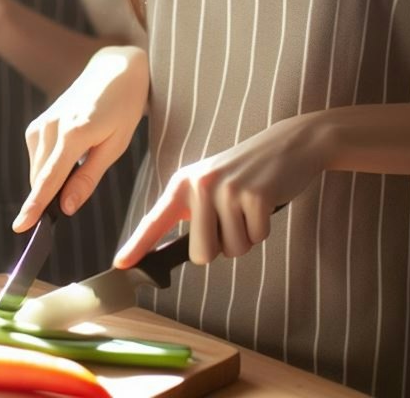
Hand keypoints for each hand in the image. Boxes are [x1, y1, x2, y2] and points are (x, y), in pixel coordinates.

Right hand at [13, 46, 148, 229]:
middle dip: (49, 198)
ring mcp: (42, 123)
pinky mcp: (39, 122)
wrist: (114, 70)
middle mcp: (51, 127)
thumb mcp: (116, 146)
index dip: (34, 206)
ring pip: (37, 170)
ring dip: (51, 181)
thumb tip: (65, 207)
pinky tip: (72, 155)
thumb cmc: (123, 108)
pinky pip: (38, 157)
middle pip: (40, 178)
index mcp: (74, 134)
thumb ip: (88, 178)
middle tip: (75, 199)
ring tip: (84, 161)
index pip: (49, 179)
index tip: (20, 227)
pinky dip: (50, 166)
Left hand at [114, 113, 330, 267]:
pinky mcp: (255, 196)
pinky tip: (264, 203)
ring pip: (231, 250)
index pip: (156, 219)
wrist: (288, 144)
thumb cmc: (246, 171)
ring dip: (245, 237)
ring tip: (248, 206)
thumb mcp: (210, 182)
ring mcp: (228, 189)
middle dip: (220, 247)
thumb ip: (192, 210)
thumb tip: (179, 249)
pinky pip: (256, 239)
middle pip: (201, 253)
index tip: (120, 264)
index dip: (137, 245)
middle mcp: (200, 184)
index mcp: (184, 183)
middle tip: (232, 219)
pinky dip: (263, 229)